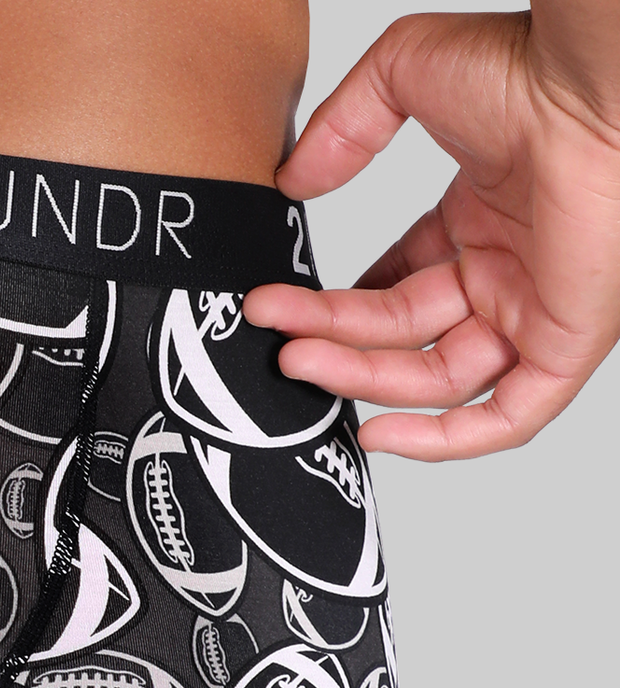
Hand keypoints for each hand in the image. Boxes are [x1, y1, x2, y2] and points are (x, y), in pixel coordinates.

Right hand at [242, 11, 619, 460]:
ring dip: (360, 379)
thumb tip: (292, 181)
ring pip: (437, 380)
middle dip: (331, 343)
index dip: (340, 310)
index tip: (287, 309)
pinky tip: (379, 433)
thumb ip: (342, 126)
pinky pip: (507, 418)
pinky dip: (442, 440)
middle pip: (403, 339)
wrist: (594, 88)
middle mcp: (511, 270)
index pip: (400, 290)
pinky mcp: (567, 343)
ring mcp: (537, 308)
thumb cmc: (531, 68)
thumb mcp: (406, 73)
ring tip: (299, 360)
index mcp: (484, 219)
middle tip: (278, 338)